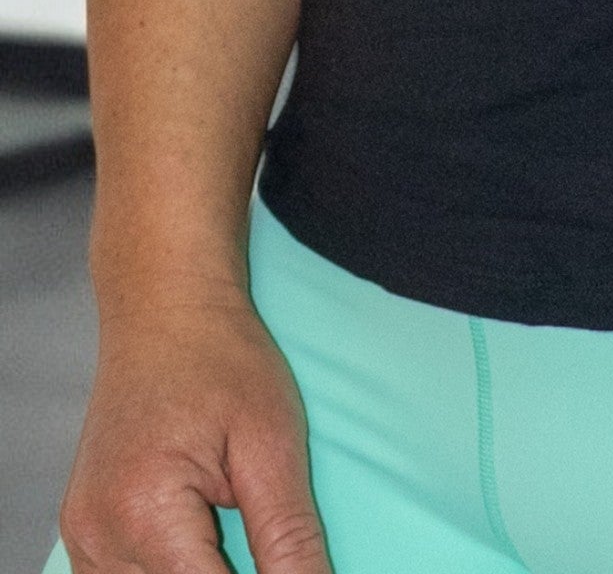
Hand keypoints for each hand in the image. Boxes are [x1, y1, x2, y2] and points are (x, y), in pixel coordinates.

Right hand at [58, 286, 330, 573]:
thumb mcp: (272, 443)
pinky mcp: (82, 533)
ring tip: (230, 535)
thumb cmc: (220, 357)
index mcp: (145, 513)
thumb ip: (288, 536)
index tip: (288, 565)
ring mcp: (83, 539)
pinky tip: (197, 545)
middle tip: (257, 531)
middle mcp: (99, 536)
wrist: (165, 308)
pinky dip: (167, 572)